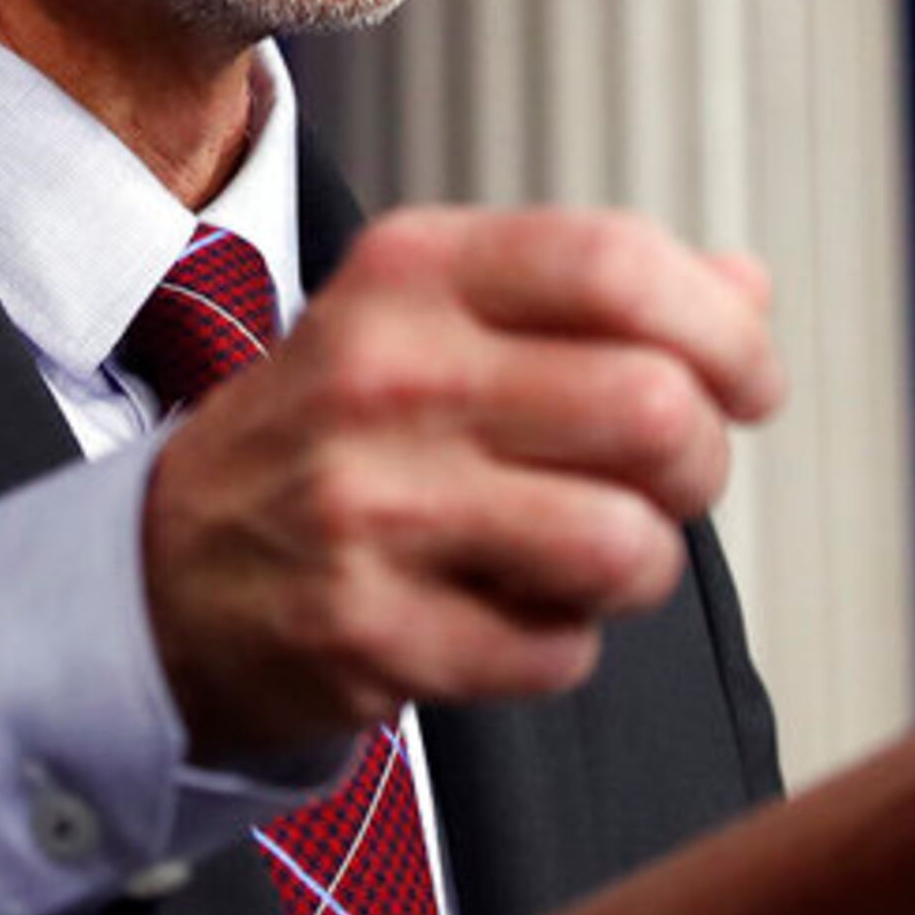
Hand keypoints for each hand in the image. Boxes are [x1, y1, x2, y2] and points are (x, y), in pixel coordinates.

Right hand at [139, 205, 784, 764]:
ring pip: (623, 542)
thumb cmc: (335, 432)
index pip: (617, 263)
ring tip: (591, 555)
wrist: (164, 568)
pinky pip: (558, 651)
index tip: (750, 382)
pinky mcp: (367, 632)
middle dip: (698, 462)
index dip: (725, 331)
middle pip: (653, 408)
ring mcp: (370, 507)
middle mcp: (387, 374)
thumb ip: (592, 293)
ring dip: (640, 564)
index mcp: (412, 271)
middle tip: (665, 481)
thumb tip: (746, 287)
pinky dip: (560, 644)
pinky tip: (501, 611)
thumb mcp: (433, 315)